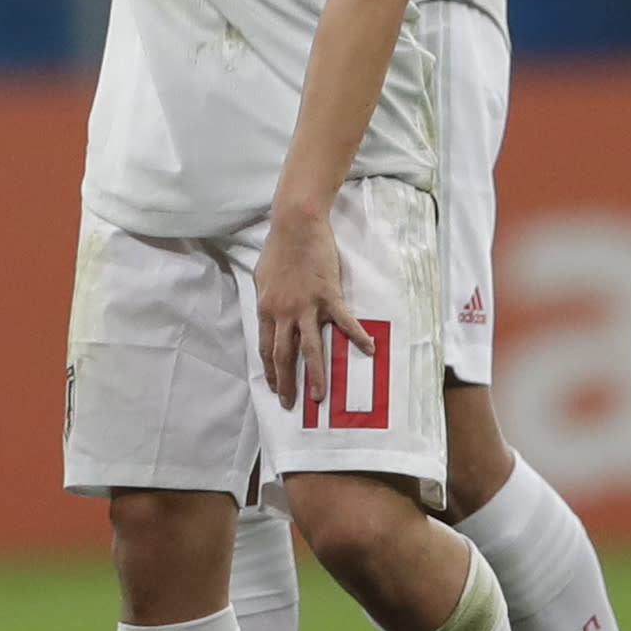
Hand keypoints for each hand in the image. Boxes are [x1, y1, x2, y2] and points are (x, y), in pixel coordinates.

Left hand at [254, 200, 366, 407]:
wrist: (295, 226)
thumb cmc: (278, 249)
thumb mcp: (261, 277)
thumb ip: (266, 299)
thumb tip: (267, 313)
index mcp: (266, 309)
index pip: (266, 348)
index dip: (270, 369)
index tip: (273, 386)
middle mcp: (283, 312)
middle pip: (283, 355)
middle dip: (286, 383)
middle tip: (290, 404)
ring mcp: (306, 306)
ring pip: (309, 348)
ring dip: (316, 374)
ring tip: (321, 396)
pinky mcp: (328, 295)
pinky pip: (344, 322)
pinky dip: (356, 337)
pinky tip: (369, 350)